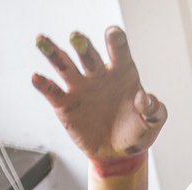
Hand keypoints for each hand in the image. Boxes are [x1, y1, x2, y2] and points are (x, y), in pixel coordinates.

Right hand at [32, 27, 165, 169]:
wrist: (118, 154)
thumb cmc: (137, 132)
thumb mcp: (152, 124)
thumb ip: (154, 111)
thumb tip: (144, 98)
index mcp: (122, 73)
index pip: (119, 52)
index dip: (116, 42)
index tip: (113, 34)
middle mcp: (98, 75)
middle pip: (88, 55)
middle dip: (83, 45)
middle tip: (77, 37)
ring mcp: (80, 88)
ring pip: (64, 65)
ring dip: (53, 52)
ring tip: (42, 40)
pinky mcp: (65, 105)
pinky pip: (52, 92)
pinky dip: (43, 84)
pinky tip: (37, 77)